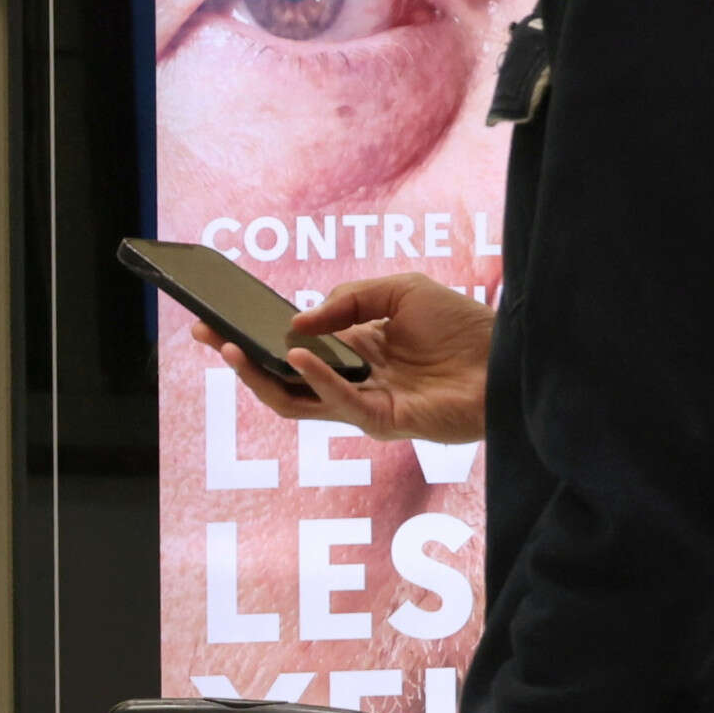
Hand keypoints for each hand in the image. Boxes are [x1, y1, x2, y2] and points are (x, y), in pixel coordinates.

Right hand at [202, 272, 492, 445]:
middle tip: (206, 333)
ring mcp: (362, 403)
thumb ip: (346, 303)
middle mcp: (350, 380)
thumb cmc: (461, 326)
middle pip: (280, 376)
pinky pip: (336, 402)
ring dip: (259, 376)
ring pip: (294, 400)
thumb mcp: (398, 293)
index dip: (253, 334)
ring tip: (232, 348)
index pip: (290, 346)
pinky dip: (312, 377)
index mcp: (352, 350)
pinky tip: (296, 352)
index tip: (216, 316)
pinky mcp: (380, 419)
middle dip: (238, 357)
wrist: (508, 356)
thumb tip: (295, 323)